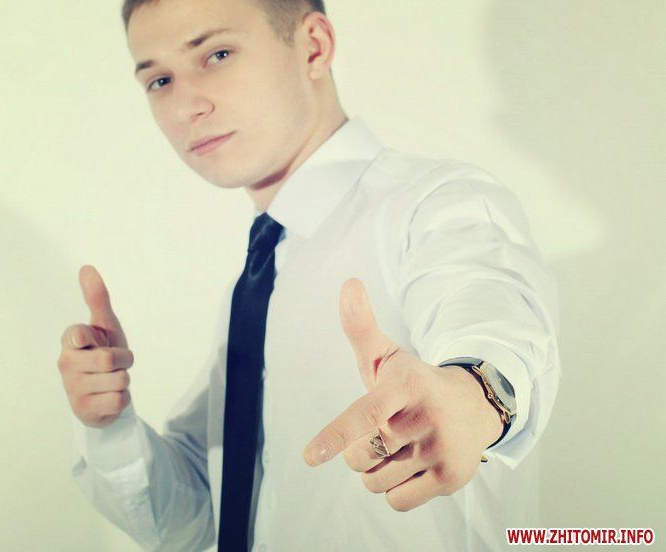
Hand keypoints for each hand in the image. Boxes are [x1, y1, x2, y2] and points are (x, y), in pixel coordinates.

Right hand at [57, 265, 133, 427]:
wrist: (101, 395)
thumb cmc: (102, 353)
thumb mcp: (104, 326)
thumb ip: (97, 298)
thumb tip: (87, 267)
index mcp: (70, 341)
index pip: (77, 334)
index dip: (86, 336)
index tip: (84, 339)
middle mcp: (66, 364)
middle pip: (109, 358)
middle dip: (124, 360)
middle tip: (115, 363)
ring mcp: (73, 388)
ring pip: (119, 380)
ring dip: (124, 379)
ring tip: (111, 379)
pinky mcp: (84, 410)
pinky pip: (120, 400)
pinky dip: (122, 398)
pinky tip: (109, 397)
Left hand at [303, 279, 501, 510]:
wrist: (473, 405)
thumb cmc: (414, 382)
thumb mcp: (388, 355)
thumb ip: (360, 325)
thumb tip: (348, 283)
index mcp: (405, 385)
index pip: (367, 413)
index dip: (337, 434)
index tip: (311, 457)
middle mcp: (425, 417)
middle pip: (360, 455)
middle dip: (360, 448)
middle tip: (383, 429)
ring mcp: (440, 450)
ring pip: (375, 482)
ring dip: (376, 470)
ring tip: (399, 447)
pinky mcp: (451, 479)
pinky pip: (396, 501)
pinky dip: (395, 490)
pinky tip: (412, 466)